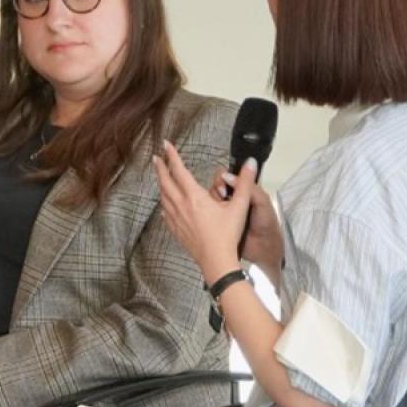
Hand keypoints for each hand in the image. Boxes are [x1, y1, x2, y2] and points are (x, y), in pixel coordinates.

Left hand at [154, 140, 254, 284]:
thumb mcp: (239, 206)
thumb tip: (251, 163)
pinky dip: (164, 203)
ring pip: (163, 197)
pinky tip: (165, 204)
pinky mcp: (176, 230)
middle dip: (160, 167)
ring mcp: (176, 219)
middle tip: (156, 157)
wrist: (216, 261)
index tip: (165, 145)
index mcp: (194, 197)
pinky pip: (165, 213)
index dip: (171, 156)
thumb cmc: (227, 235)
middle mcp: (181, 206)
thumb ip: (245, 183)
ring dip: (161, 184)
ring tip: (160, 177)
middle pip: (165, 182)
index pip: (179, 170)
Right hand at [211, 164, 282, 281]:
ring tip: (217, 208)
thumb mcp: (262, 202)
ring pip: (210, 199)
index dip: (224, 178)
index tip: (224, 185)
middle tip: (221, 196)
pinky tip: (208, 214)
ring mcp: (223, 212)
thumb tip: (228, 176)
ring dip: (211, 200)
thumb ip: (249, 187)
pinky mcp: (217, 223)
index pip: (229, 177)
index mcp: (244, 192)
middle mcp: (232, 200)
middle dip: (216, 187)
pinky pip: (207, 213)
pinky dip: (205, 211)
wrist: (263, 249)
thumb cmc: (266, 224)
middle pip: (217, 186)